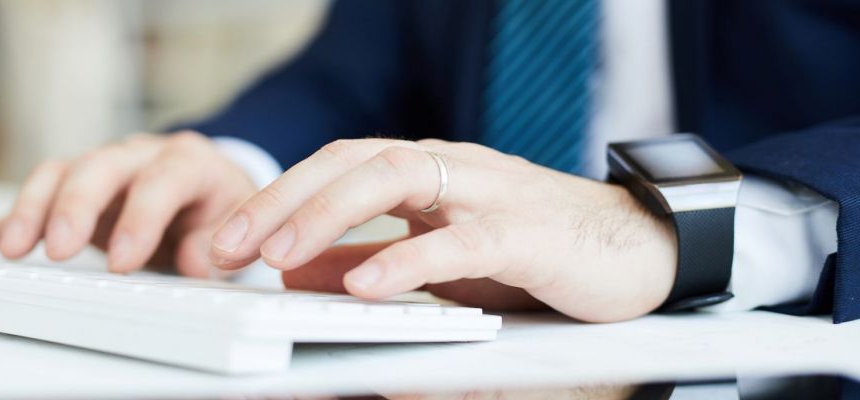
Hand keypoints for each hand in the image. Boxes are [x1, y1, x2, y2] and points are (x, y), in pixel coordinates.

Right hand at [0, 131, 256, 276]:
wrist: (210, 187)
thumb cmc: (221, 205)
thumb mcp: (236, 223)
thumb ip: (217, 240)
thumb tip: (196, 262)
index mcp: (185, 160)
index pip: (160, 179)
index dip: (140, 218)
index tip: (123, 262)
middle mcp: (137, 156)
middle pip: (97, 167)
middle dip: (73, 207)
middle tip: (58, 250)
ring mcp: (100, 169)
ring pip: (58, 175)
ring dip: (30, 210)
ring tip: (12, 250)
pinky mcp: (72, 192)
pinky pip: (31, 203)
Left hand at [210, 138, 676, 321]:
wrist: (638, 248)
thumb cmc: (534, 249)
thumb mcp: (434, 259)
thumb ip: (368, 258)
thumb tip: (296, 272)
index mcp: (425, 173)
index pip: (334, 167)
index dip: (275, 198)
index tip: (224, 241)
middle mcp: (449, 170)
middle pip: (351, 161)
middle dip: (282, 202)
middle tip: (227, 247)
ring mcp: (487, 194)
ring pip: (395, 179)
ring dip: (328, 215)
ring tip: (278, 257)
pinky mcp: (526, 233)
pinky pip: (459, 241)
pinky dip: (407, 260)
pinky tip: (366, 286)